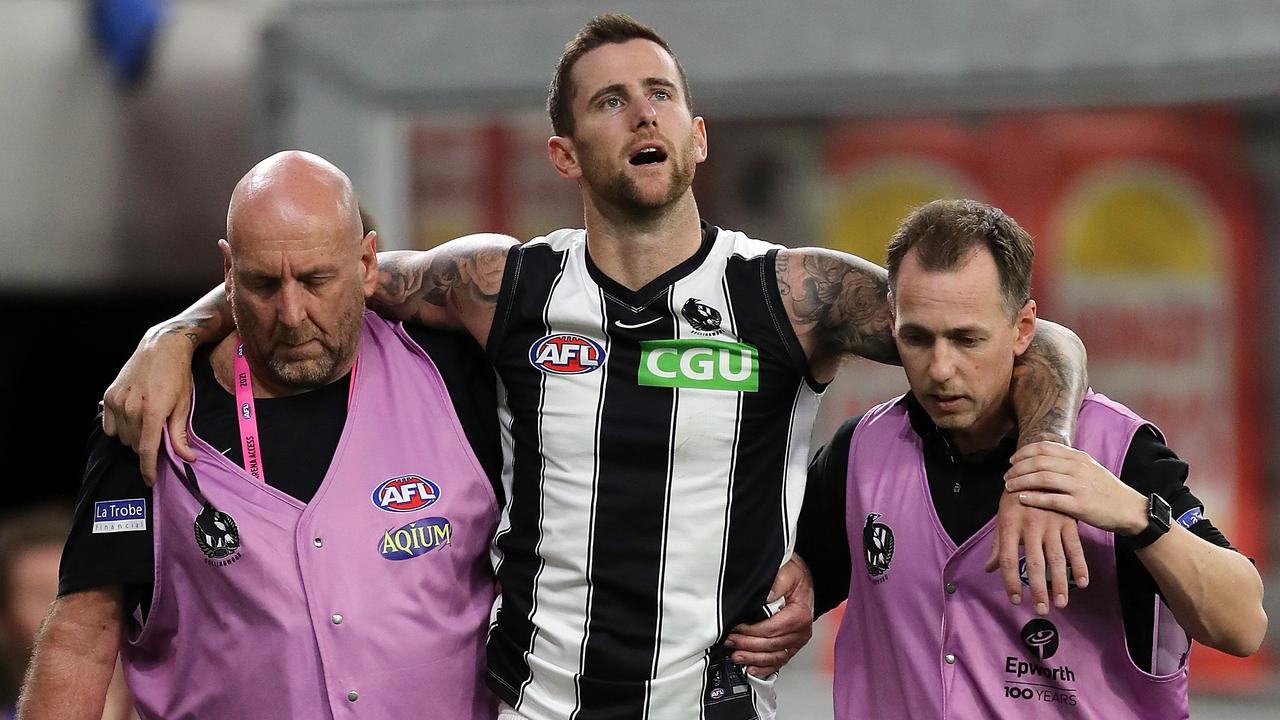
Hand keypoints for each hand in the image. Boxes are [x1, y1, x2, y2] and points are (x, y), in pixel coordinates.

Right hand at [102, 328, 196, 483]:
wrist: (161, 348)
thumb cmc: (177, 376)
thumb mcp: (184, 405)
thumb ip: (180, 434)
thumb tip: (186, 458)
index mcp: (153, 411)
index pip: (146, 450)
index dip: (148, 469)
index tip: (150, 481)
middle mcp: (131, 407)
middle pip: (134, 445)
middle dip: (146, 446)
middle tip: (158, 434)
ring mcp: (117, 401)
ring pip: (122, 437)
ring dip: (134, 437)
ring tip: (147, 422)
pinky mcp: (108, 396)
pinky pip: (110, 426)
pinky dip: (120, 427)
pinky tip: (132, 417)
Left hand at [724, 554, 814, 676]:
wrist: (805, 582)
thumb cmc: (796, 579)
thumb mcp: (786, 574)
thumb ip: (776, 585)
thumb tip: (765, 596)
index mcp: (800, 615)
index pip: (771, 629)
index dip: (751, 631)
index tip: (736, 628)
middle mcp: (801, 631)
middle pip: (771, 645)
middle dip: (747, 645)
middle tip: (730, 641)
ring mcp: (797, 641)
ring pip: (774, 657)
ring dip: (753, 659)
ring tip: (736, 656)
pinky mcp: (792, 646)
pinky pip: (779, 661)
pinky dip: (765, 668)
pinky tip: (752, 669)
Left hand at [984, 480, 1089, 615]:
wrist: (1037, 469)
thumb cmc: (1015, 498)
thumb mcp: (1002, 518)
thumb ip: (997, 545)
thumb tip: (988, 569)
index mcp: (1009, 525)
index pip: (1007, 559)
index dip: (1010, 581)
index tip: (1015, 600)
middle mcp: (1030, 525)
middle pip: (1034, 563)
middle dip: (1037, 589)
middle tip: (1040, 610)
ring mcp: (1051, 523)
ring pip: (1056, 559)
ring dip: (1059, 583)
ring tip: (1060, 603)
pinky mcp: (1068, 521)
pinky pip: (1075, 548)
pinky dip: (1079, 566)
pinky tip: (1082, 583)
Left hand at [1004, 441, 1147, 535]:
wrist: (1129, 509)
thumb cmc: (1105, 489)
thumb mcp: (1089, 468)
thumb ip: (1067, 461)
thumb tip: (1041, 456)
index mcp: (1078, 457)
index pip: (1044, 448)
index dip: (1023, 452)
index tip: (1012, 460)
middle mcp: (1078, 468)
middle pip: (1039, 462)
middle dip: (1018, 468)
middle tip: (1007, 476)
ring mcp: (1079, 486)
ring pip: (1042, 478)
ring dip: (1021, 481)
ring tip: (1009, 486)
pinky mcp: (1080, 505)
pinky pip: (1050, 499)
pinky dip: (1033, 498)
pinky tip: (1021, 498)